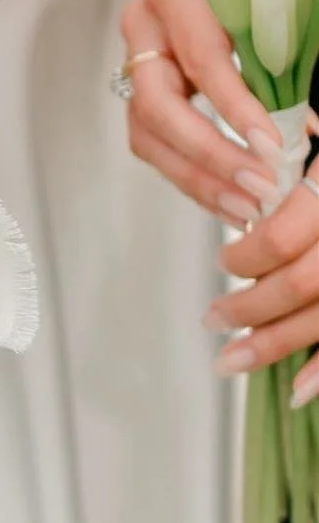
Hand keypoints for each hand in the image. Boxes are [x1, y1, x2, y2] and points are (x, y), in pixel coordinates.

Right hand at [119, 0, 288, 225]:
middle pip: (157, 105)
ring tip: (246, 207)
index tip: (275, 148)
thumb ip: (284, 51)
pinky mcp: (143, 83)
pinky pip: (155, 139)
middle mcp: (146, 23)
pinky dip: (192, 173)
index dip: (237, 110)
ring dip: (198, 178)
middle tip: (258, 186)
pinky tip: (228, 196)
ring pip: (147, 132)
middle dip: (211, 155)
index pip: (203, 60)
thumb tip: (304, 124)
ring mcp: (138, 55)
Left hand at [211, 177, 318, 406]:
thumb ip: (281, 162)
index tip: (224, 259)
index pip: (284, 237)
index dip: (248, 256)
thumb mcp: (314, 131)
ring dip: (275, 344)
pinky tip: (297, 392)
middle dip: (252, 307)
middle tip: (214, 318)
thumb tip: (249, 191)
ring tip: (230, 358)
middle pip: (304, 283)